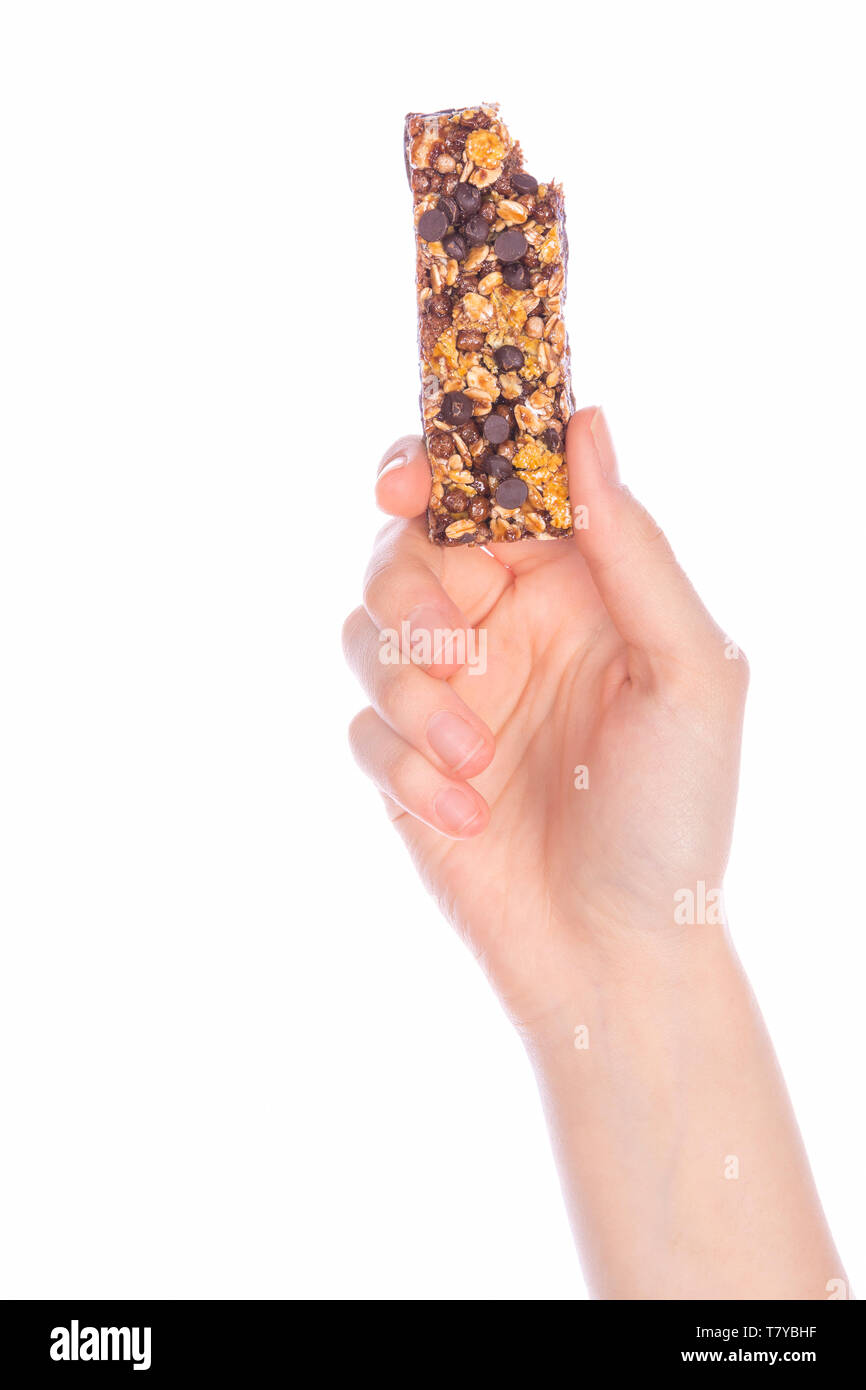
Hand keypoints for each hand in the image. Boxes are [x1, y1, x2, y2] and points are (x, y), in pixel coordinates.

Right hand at [343, 408, 748, 1032]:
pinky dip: (407, 766)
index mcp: (575, 586)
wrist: (618, 952)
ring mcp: (450, 694)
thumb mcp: (689, 672)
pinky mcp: (405, 762)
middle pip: (405, 548)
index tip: (408, 482)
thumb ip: (633, 549)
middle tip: (454, 642)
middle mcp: (505, 626)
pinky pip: (364, 728)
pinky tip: (468, 814)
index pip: (488, 490)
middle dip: (416, 590)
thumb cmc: (676, 813)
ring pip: (367, 631)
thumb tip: (585, 424)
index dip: (437, 465)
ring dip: (412, 691)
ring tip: (475, 757)